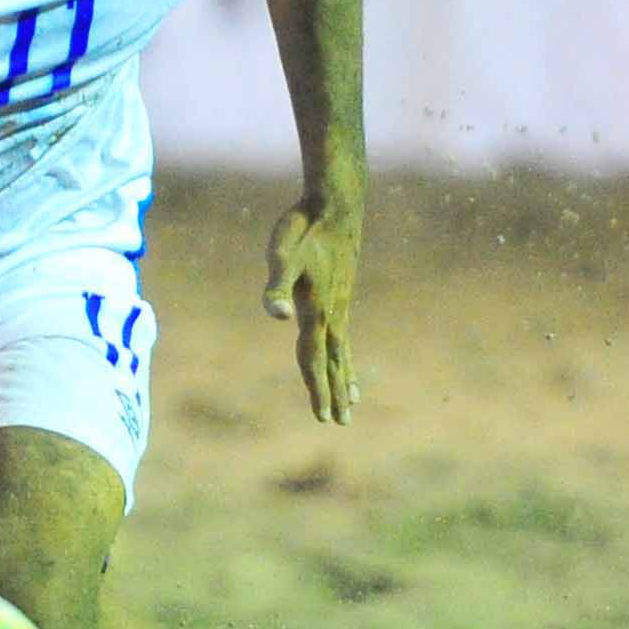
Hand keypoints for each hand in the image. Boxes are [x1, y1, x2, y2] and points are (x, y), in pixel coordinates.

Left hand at [263, 198, 360, 424]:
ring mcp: (340, 304)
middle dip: (333, 392)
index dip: (316, 389)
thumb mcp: (281, 255)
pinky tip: (344, 353)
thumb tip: (276, 314)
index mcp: (317, 311)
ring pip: (342, 350)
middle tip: (341, 423)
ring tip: (353, 400)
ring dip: (344, 376)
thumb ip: (276, 286)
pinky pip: (344, 333)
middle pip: (332, 362)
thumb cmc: (302, 228)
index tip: (323, 417)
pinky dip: (345, 352)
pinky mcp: (342, 293)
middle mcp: (333, 314)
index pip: (314, 359)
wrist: (335, 205)